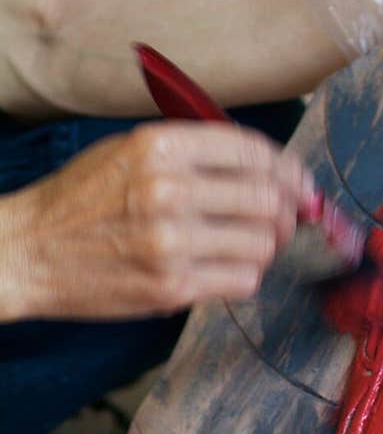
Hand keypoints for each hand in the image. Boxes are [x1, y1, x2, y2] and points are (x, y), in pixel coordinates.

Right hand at [0, 120, 319, 320]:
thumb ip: (193, 155)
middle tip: (283, 222)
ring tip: (250, 246)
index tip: (301, 184)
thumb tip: (268, 171)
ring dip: (266, 248)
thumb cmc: (82, 201)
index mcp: (159, 147)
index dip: (288, 169)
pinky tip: (227, 269)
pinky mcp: (172, 286)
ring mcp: (171, 242)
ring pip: (262, 244)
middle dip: (286, 213)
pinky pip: (242, 279)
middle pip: (267, 199)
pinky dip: (245, 275)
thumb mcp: (129, 152)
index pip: (251, 151)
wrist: (30, 250)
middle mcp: (168, 190)